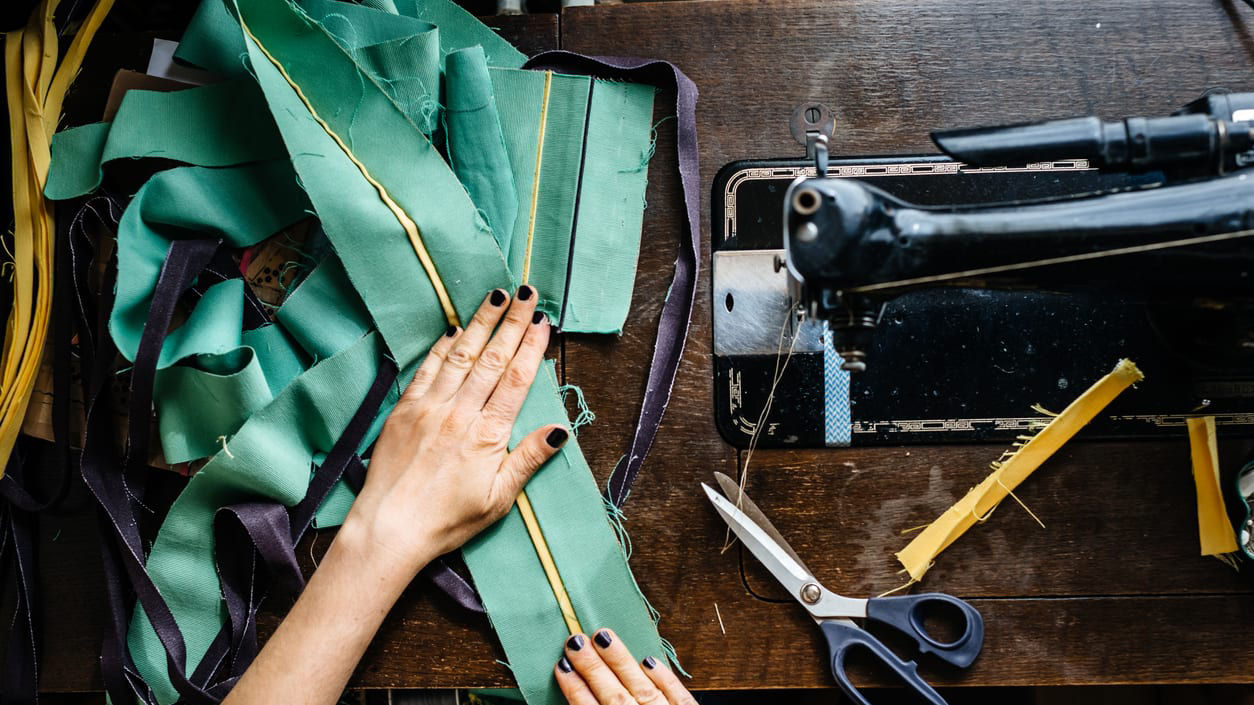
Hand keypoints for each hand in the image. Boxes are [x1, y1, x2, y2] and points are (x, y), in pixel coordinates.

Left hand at [341, 285, 567, 577]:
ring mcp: (429, 408)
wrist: (389, 529)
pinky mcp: (404, 410)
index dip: (531, 347)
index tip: (542, 321)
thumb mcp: (498, 499)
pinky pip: (428, 369)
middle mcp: (459, 413)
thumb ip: (528, 460)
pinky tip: (455, 330)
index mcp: (487, 435)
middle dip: (512, 322)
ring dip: (480, 323)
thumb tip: (559, 430)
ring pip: (461, 355)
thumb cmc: (447, 521)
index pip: (515, 380)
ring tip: (496, 296)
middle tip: (527, 294)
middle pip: (492, 358)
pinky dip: (443, 346)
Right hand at [556, 629, 695, 704]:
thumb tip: (579, 689)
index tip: (562, 665)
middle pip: (613, 695)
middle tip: (575, 640)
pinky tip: (649, 659)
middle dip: (592, 666)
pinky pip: (678, 696)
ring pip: (642, 687)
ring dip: (621, 661)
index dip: (575, 688)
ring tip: (603, 636)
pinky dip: (664, 677)